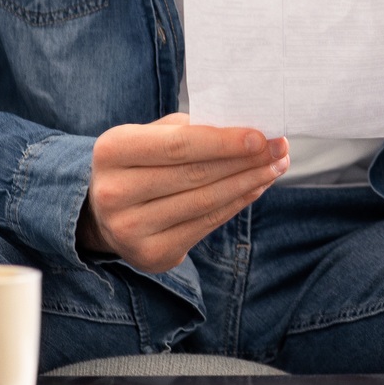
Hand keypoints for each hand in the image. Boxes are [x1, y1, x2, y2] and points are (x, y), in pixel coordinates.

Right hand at [80, 113, 288, 272]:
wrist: (103, 212)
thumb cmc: (139, 162)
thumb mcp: (150, 135)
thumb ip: (190, 129)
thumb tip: (248, 132)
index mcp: (112, 151)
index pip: (178, 145)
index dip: (223, 142)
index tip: (261, 136)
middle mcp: (114, 193)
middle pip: (196, 174)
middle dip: (245, 160)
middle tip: (280, 148)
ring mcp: (130, 229)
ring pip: (205, 202)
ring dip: (249, 183)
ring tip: (276, 166)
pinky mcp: (151, 254)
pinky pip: (206, 225)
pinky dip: (236, 204)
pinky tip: (257, 188)